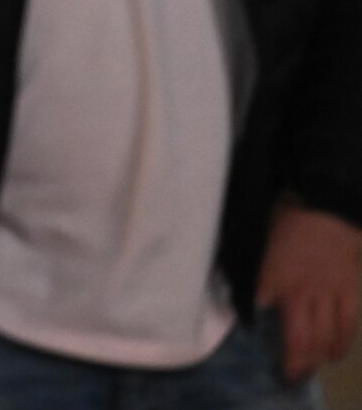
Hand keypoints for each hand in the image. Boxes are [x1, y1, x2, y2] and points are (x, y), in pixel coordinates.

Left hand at [257, 198, 361, 381]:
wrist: (325, 202)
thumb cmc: (283, 215)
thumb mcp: (252, 235)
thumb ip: (242, 262)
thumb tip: (229, 279)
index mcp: (271, 276)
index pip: (254, 309)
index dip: (248, 325)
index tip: (244, 336)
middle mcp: (300, 292)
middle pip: (300, 340)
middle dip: (295, 363)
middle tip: (288, 376)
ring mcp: (328, 294)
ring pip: (326, 338)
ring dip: (319, 358)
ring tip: (310, 369)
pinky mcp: (349, 290)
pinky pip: (348, 325)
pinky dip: (342, 343)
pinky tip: (336, 354)